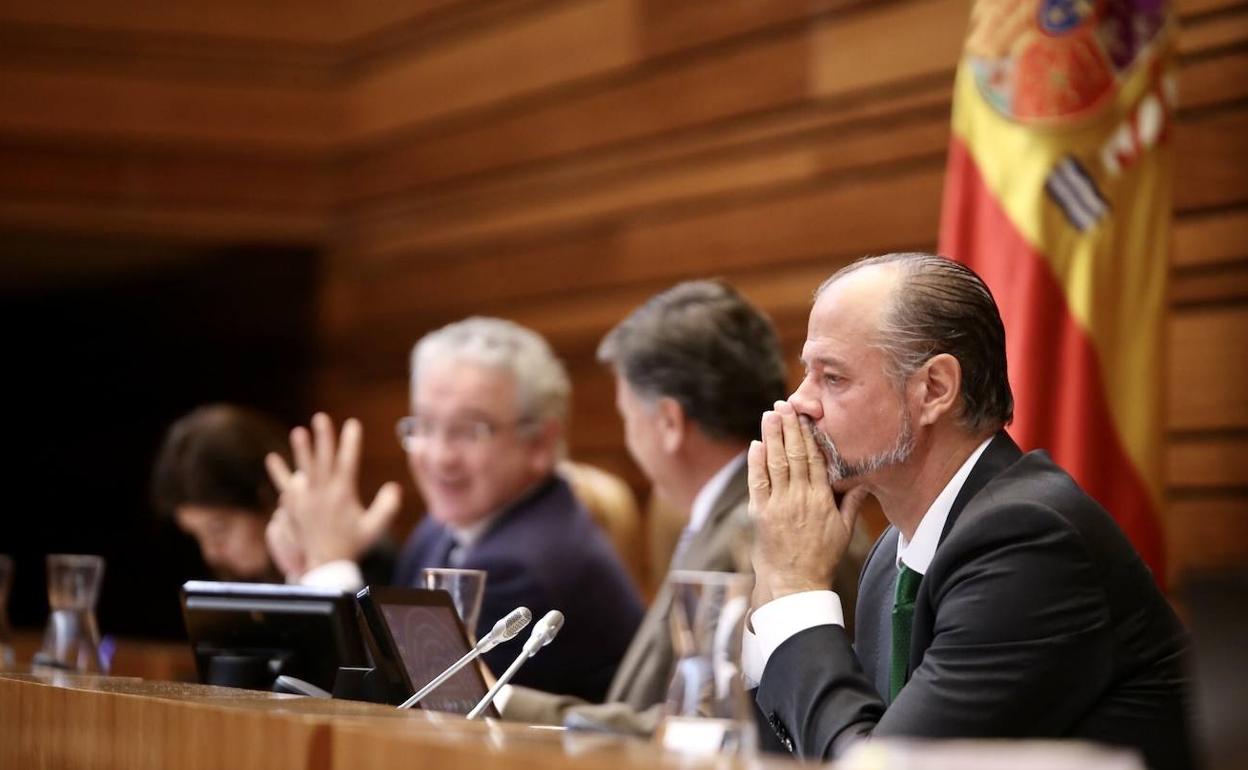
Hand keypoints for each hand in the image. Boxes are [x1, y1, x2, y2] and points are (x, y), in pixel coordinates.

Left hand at [264, 413, 402, 573]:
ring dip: (301, 450)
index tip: (353, 424)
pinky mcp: (294, 507)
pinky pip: (285, 486)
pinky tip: (271, 458)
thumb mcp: (375, 527)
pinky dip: (278, 473)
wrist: (325, 564)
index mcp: (343, 494)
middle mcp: (323, 493)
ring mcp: (306, 499)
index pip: (348, 461)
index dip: (351, 442)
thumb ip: (387, 507)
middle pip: (323, 459)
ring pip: (304, 469)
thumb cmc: (353, 544)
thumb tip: (395, 487)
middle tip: (321, 417)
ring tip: (297, 431)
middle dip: (323, 437)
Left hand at [748, 401, 868, 608]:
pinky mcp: (760, 513)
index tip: (806, 416)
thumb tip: (863, 482)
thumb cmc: (821, 557)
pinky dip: (757, 462)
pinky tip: (757, 444)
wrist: (795, 582)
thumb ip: (851, 503)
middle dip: (790, 427)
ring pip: (776, 463)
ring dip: (773, 437)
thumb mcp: (843, 530)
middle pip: (795, 454)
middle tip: (785, 405)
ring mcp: (779, 504)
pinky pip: (758, 482)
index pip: (816, 459)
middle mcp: (800, 497)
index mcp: (822, 499)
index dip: (809, 435)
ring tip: (770, 415)